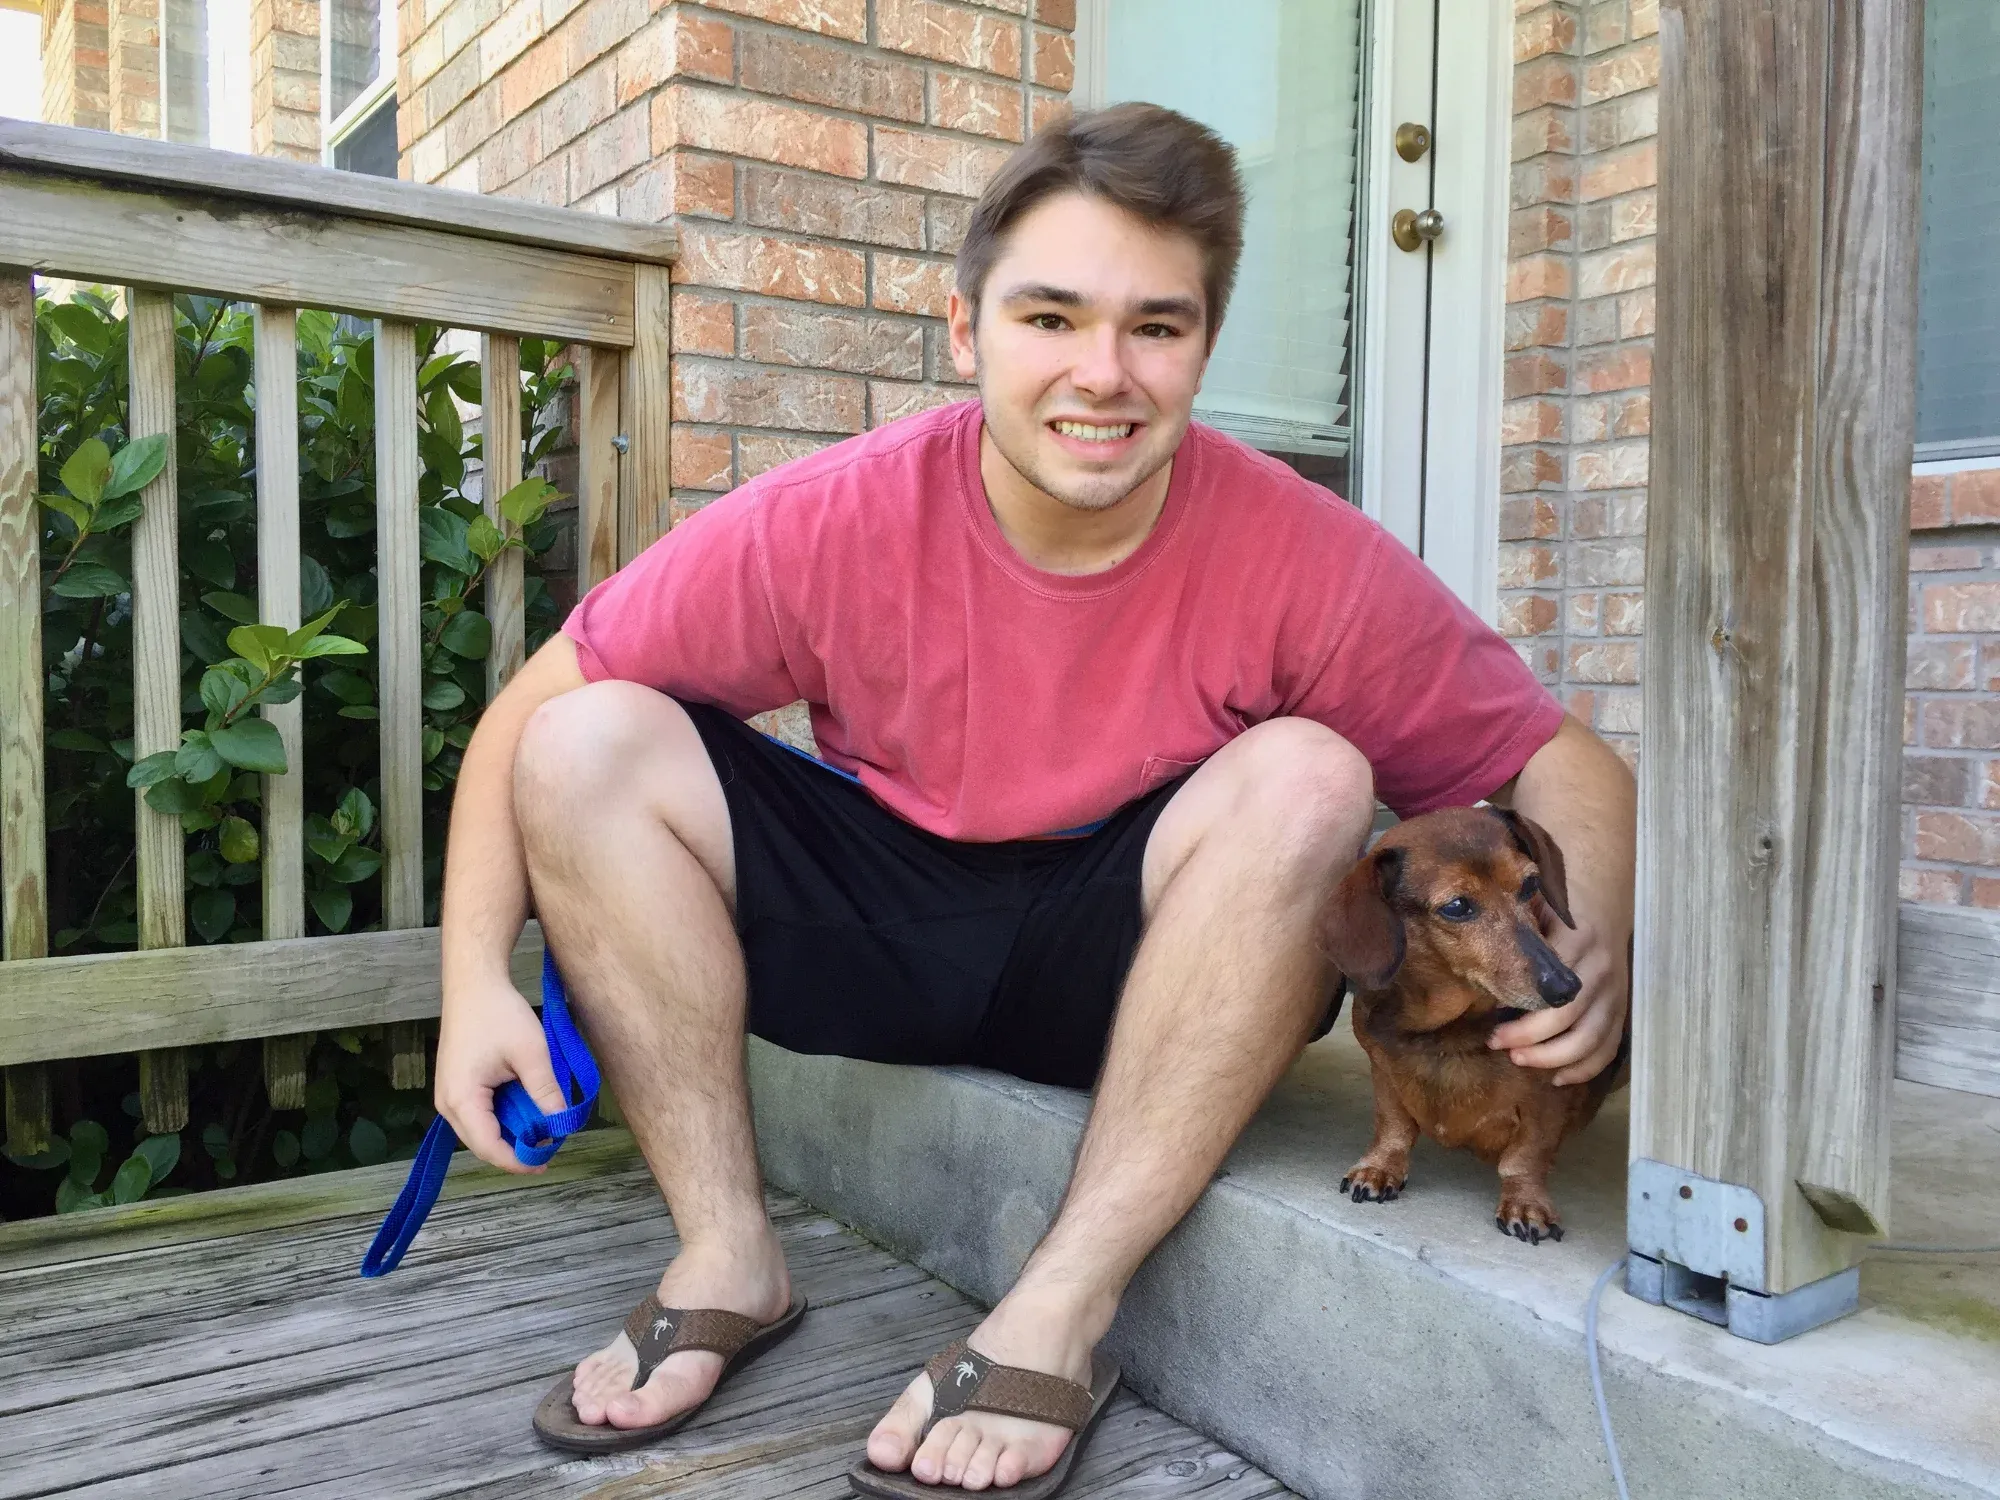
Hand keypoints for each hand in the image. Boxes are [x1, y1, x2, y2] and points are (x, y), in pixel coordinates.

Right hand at [434, 969, 568, 1172]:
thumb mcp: (531, 1052)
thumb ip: (545, 1091)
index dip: (518, 1161)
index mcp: (461, 1100)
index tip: (548, 1161)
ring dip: (509, 1132)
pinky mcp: (455, 1087)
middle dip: (515, 1148)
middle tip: (549, 1144)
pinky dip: (502, 1117)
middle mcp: (447, 1104)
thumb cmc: (499, 1013)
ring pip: (480, 1131)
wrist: (473, 984)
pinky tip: (525, 1109)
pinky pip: (478, 1115)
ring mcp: (448, 1096)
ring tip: (541, 1127)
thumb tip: (561, 1124)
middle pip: (482, 1144)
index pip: (489, 1148)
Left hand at [1487, 903, 1629, 1086]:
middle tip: (1496, 1042)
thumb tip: (1479, 953)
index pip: (1552, 987)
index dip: (1523, 1012)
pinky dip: (1585, 1069)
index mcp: (1578, 941)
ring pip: (1591, 1039)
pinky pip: (1608, 1048)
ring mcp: (1615, 993)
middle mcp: (1601, 970)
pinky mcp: (1622, 1010)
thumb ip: (1517, 930)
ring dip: (1553, 1058)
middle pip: (1568, 1017)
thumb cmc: (1557, 910)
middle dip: (1529, 1038)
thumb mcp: (1536, 906)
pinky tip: (1557, 1078)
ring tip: (1519, 1060)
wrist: (1604, 905)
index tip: (1493, 1021)